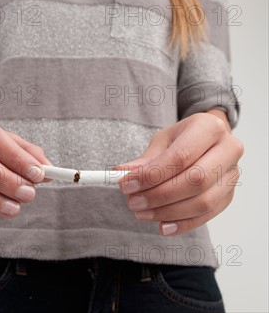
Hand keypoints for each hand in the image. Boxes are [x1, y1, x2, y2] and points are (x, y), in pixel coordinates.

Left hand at [111, 112, 243, 236]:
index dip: (152, 175)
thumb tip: (121, 174)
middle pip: (195, 181)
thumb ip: (146, 159)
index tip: (127, 185)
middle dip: (160, 195)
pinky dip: (183, 224)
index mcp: (209, 127)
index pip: (180, 157)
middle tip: (133, 202)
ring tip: (143, 212)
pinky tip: (162, 225)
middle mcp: (228, 149)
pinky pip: (207, 216)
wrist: (209, 140)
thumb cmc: (185, 138)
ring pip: (203, 202)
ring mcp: (232, 174)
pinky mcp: (230, 195)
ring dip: (168, 212)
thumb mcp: (163, 140)